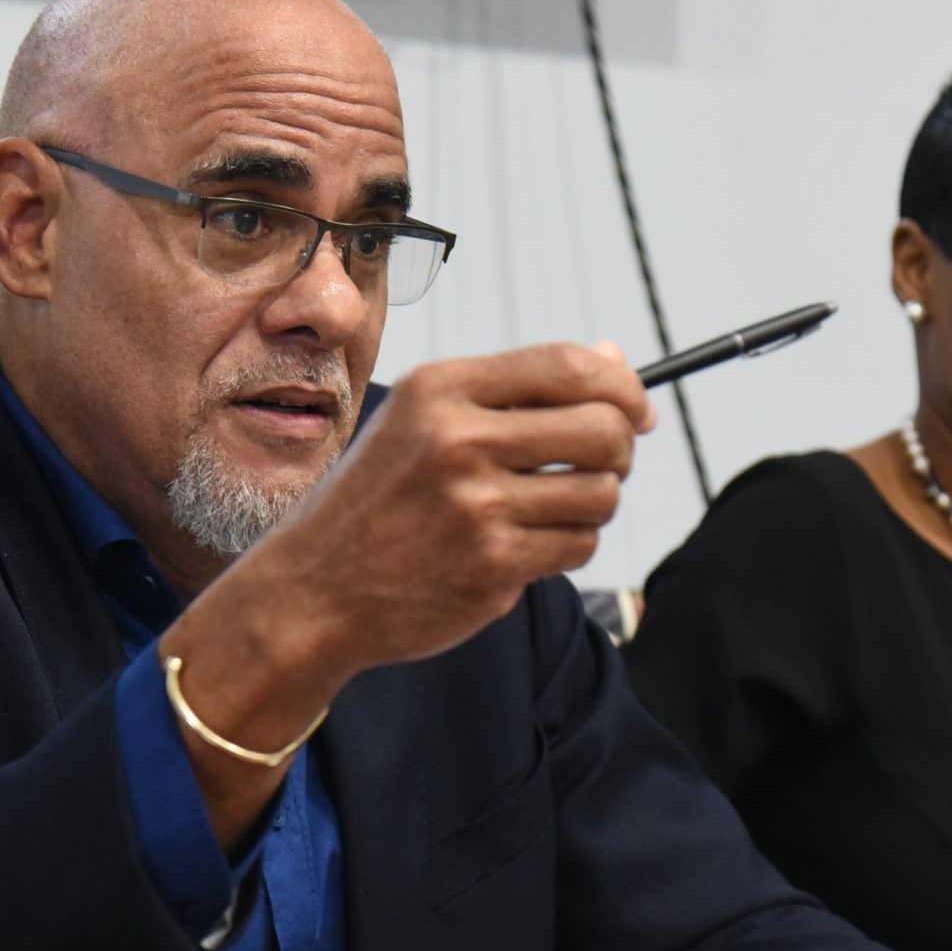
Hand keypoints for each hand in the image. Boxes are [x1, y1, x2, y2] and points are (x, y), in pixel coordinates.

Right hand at [159, 341, 653, 849]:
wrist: (313, 591)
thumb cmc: (376, 500)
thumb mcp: (423, 422)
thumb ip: (516, 391)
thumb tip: (615, 359)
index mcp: (440, 391)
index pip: (570, 367)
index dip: (623, 386)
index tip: (638, 411)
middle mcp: (458, 442)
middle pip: (602, 430)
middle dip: (621, 449)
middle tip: (603, 464)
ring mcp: (475, 508)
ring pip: (600, 494)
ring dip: (594, 503)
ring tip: (555, 507)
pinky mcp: (491, 568)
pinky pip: (578, 546)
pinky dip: (568, 546)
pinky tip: (527, 545)